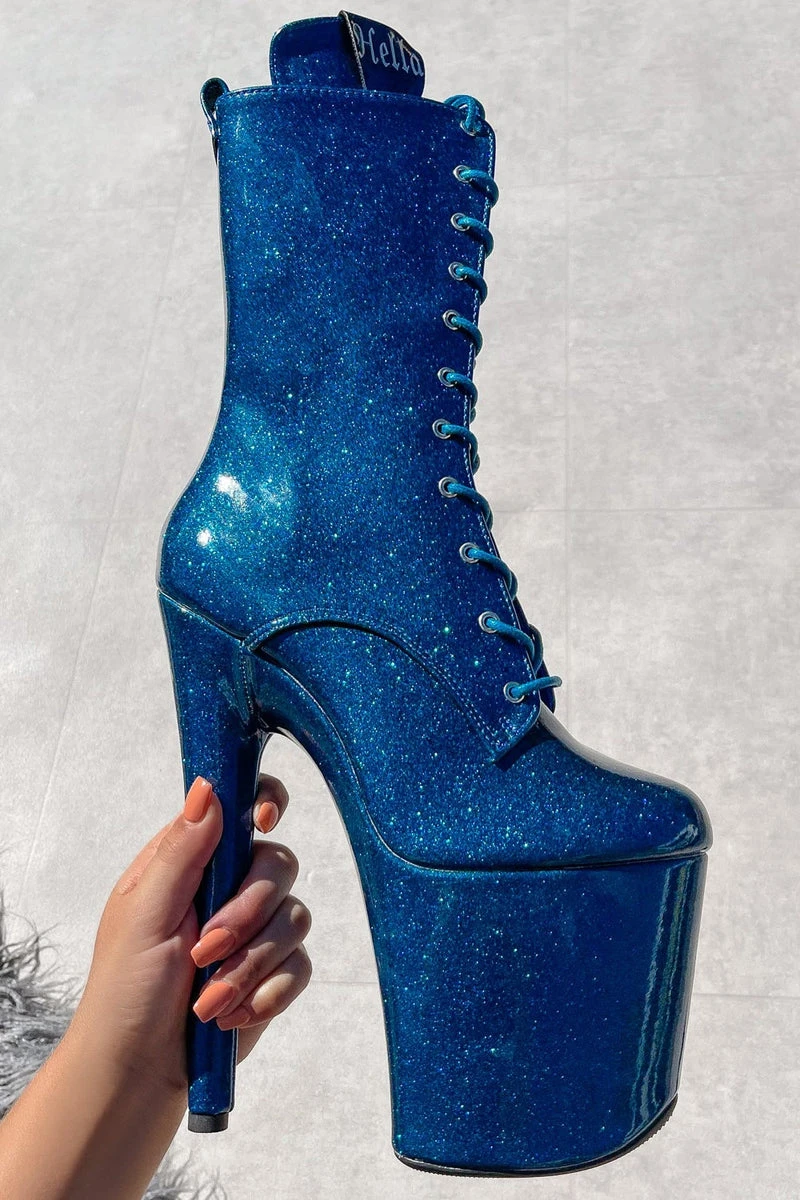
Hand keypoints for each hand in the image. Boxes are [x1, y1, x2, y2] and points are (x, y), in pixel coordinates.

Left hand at [72, 774, 311, 1095]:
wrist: (139, 1069)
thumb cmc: (126, 987)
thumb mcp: (145, 913)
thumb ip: (182, 850)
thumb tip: (208, 787)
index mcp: (193, 860)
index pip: (242, 806)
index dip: (265, 802)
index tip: (264, 822)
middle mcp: (229, 886)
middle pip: (279, 865)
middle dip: (247, 913)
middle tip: (205, 949)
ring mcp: (255, 930)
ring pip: (295, 918)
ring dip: (251, 963)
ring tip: (210, 998)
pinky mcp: (274, 972)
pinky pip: (300, 965)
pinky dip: (267, 992)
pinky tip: (231, 1013)